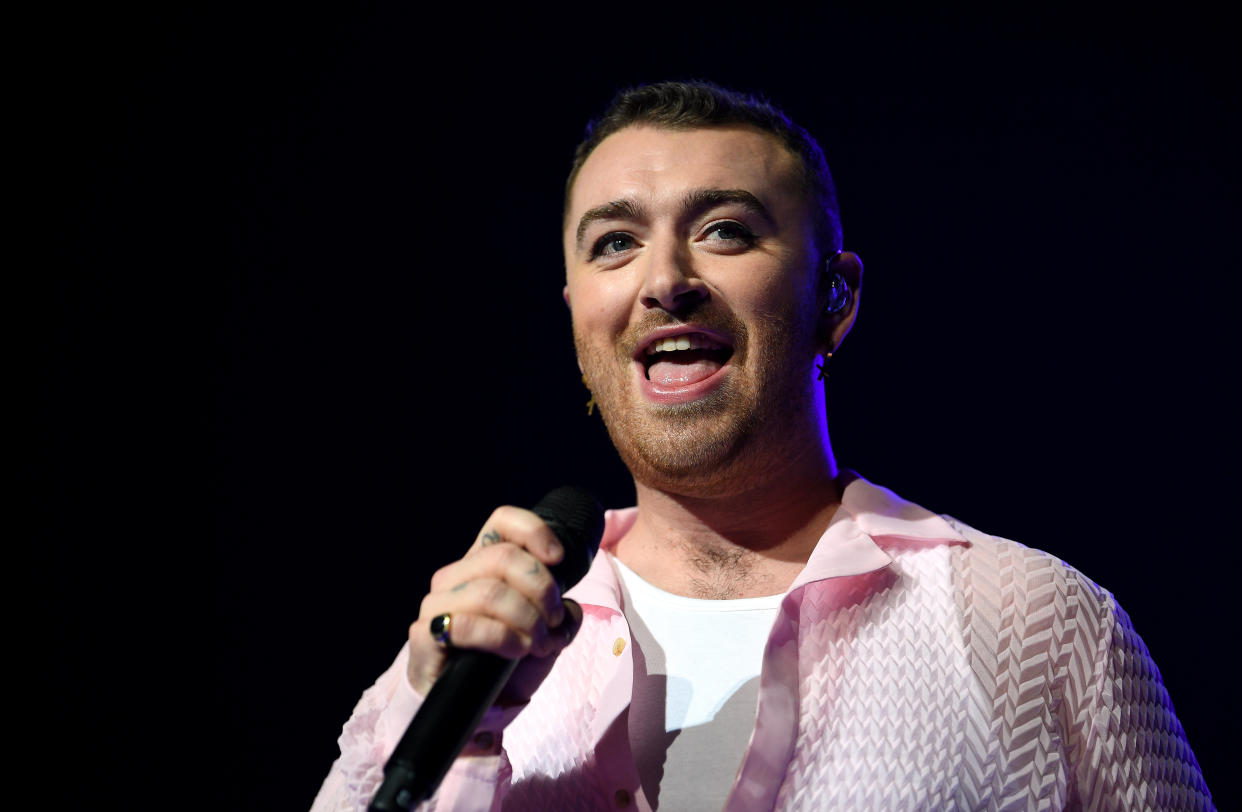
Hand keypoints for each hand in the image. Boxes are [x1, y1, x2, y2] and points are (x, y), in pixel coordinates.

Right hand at [406, 506, 583, 703]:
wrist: (473, 709)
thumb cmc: (506, 664)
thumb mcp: (546, 636)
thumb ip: (563, 616)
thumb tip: (571, 610)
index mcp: (484, 564)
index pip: (502, 521)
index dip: (534, 531)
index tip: (559, 559)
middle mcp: (457, 575)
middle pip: (504, 557)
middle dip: (542, 591)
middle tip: (554, 622)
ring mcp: (438, 604)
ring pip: (490, 591)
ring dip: (527, 619)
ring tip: (538, 644)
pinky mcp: (424, 635)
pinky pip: (467, 624)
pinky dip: (502, 637)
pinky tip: (515, 649)